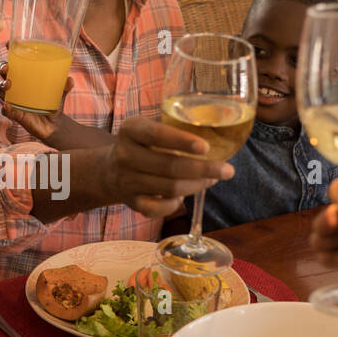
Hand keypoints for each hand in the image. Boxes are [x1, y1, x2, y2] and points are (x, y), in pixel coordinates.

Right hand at [0, 60, 72, 141]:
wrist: (54, 125)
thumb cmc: (53, 102)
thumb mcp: (61, 92)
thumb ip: (65, 85)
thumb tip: (69, 80)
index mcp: (24, 77)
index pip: (14, 62)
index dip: (9, 52)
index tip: (8, 44)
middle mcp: (16, 87)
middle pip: (3, 74)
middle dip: (2, 68)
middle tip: (7, 68)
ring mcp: (14, 100)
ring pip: (1, 91)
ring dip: (1, 86)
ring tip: (8, 85)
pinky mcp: (15, 114)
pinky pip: (7, 110)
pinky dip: (6, 108)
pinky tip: (9, 107)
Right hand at [102, 116, 233, 218]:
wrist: (109, 170)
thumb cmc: (142, 145)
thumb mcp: (148, 128)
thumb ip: (173, 128)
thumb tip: (220, 136)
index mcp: (131, 130)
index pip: (157, 135)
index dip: (182, 141)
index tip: (206, 147)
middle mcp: (125, 154)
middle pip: (169, 166)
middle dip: (203, 169)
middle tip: (228, 170)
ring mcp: (126, 180)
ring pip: (170, 188)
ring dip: (196, 185)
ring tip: (211, 179)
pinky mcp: (131, 202)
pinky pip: (159, 208)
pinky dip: (175, 204)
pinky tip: (183, 195)